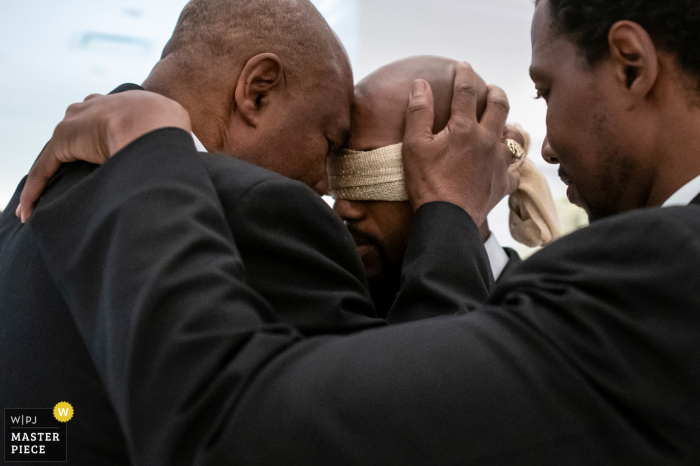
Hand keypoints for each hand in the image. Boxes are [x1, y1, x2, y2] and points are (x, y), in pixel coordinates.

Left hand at [17, 90, 191, 221]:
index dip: (112, 136)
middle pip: (83, 127)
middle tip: (81, 174)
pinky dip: (36, 190)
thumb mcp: (187, 136)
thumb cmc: (176, 133)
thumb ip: (187, 149)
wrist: (155, 125)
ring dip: (52, 176)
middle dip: (79, 148)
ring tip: (46, 202)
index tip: (113, 154)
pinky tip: (28, 211)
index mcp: (131, 102)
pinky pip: (46, 167)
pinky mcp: (65, 140)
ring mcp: (81, 120)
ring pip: (60, 150)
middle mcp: (101, 104)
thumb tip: (206, 171)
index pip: (114, 117)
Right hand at [402, 62, 517, 225]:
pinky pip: (515, 171)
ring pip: (515, 136)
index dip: (463, 75)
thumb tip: (420, 84)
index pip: (466, 92)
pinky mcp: (504, 183)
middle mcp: (487, 139)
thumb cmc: (427, 183)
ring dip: (511, 126)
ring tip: (506, 125)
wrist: (447, 219)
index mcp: (464, 128)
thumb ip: (418, 112)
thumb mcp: (414, 145)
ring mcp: (499, 162)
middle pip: (500, 106)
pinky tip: (508, 167)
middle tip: (491, 89)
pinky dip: (512, 167)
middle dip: (495, 92)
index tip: (462, 66)